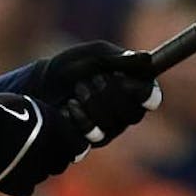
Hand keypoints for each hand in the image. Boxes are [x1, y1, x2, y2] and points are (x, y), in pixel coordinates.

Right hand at [0, 93, 89, 195]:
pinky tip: (4, 170)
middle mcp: (49, 147)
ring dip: (32, 169)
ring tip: (12, 157)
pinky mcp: (19, 185)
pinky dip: (17, 183)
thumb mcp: (23, 104)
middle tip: (30, 150)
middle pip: (60, 164)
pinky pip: (26, 189)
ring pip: (42, 176)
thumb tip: (63, 131)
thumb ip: (47, 118)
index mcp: (53, 124)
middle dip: (50, 159)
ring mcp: (34, 168)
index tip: (58, 145)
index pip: (78, 147)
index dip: (69, 146)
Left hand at [33, 41, 161, 145]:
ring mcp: (110, 129)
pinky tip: (70, 105)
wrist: (43, 83)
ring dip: (92, 101)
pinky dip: (79, 117)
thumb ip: (119, 57)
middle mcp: (126, 113)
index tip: (129, 81)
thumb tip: (147, 59)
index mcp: (134, 89)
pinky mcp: (90, 141)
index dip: (144, 93)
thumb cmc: (74, 65)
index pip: (152, 98)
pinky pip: (93, 135)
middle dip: (110, 92)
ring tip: (78, 89)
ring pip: (112, 124)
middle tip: (94, 78)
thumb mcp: (95, 54)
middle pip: (132, 113)